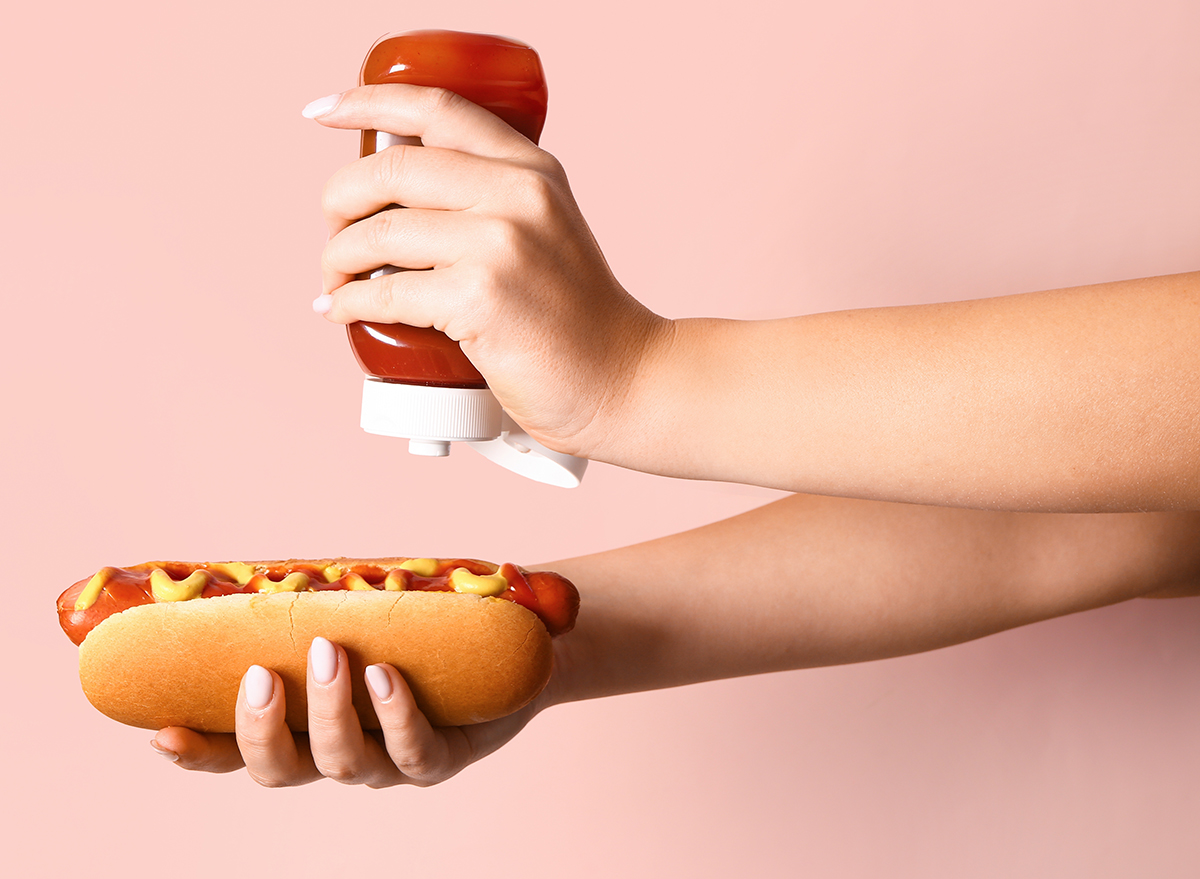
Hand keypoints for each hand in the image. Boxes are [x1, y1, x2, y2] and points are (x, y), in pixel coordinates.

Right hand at [151, 637, 540, 786]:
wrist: (513, 643)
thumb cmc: (425, 626)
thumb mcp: (362, 612)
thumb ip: (313, 604)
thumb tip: (259, 567)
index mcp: (310, 725)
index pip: (243, 752)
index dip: (201, 752)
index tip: (161, 730)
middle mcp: (344, 752)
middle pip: (282, 771)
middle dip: (261, 729)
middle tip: (260, 674)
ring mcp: (392, 762)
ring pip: (344, 762)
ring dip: (328, 709)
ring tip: (331, 653)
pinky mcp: (443, 758)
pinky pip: (414, 752)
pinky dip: (395, 714)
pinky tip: (385, 676)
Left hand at [307, 84, 669, 459]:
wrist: (620, 379)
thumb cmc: (573, 319)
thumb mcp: (544, 231)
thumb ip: (490, 201)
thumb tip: (392, 203)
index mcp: (531, 168)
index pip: (437, 109)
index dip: (367, 101)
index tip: (323, 112)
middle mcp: (518, 194)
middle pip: (392, 168)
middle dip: (339, 200)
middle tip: (334, 233)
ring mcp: (501, 244)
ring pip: (379, 232)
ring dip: (337, 260)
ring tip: (336, 282)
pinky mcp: (481, 297)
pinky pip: (385, 290)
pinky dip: (349, 303)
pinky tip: (343, 310)